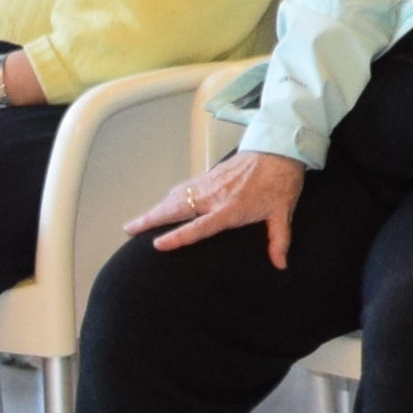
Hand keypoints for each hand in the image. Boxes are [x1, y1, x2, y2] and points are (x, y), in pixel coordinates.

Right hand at [138, 148, 315, 265]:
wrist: (279, 148)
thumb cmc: (281, 180)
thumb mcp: (282, 213)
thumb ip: (279, 240)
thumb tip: (280, 265)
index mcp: (231, 209)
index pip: (199, 227)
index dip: (177, 236)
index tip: (157, 244)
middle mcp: (215, 196)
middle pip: (176, 209)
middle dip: (151, 219)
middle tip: (129, 230)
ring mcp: (210, 184)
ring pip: (176, 197)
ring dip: (155, 209)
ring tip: (136, 221)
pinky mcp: (210, 175)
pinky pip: (184, 187)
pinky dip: (169, 197)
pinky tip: (162, 204)